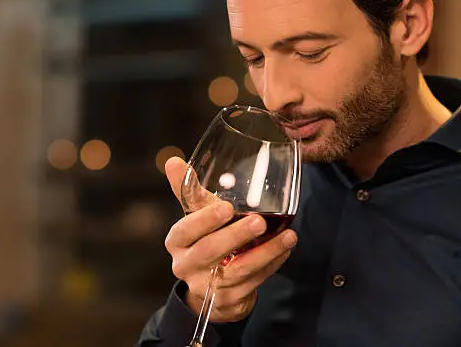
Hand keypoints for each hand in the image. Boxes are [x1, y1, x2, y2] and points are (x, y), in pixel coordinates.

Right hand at [164, 157, 297, 321]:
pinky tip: (285, 249)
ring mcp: (207, 286)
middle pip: (209, 251)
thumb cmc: (204, 240)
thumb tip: (173, 160)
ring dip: (265, 252)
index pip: (185, 229)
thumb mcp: (196, 216)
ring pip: (237, 270)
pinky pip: (253, 282)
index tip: (226, 207)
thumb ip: (189, 190)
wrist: (208, 286)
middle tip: (259, 221)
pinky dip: (272, 264)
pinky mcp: (228, 300)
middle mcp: (186, 265)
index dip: (205, 220)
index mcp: (177, 241)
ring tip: (288, 236)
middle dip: (236, 235)